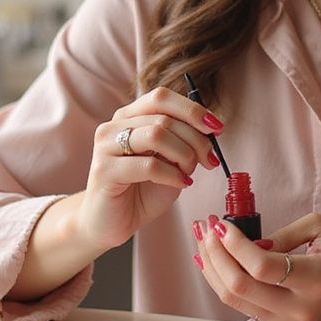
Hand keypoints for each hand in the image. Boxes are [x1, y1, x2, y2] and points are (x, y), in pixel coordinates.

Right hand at [77, 86, 222, 251]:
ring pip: (155, 135)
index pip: (161, 97)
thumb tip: (211, 126)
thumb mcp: (169, 160)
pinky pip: (148, 165)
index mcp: (129, 116)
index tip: (216, 127)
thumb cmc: (141, 190)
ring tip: (190, 172)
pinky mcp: (104, 171)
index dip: (192, 109)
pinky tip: (180, 183)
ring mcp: (105, 146)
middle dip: (195, 138)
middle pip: (163, 117)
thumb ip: (183, 140)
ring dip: (184, 153)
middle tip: (209, 159)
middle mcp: (114, 125)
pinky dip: (172, 174)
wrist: (110, 223)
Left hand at [192, 212, 320, 320]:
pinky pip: (245, 306)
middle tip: (204, 228)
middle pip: (240, 288)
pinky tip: (214, 262)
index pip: (262, 268)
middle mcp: (300, 308)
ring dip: (212, 269)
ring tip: (202, 240)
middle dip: (214, 255)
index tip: (220, 223)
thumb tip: (246, 244)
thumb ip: (281, 235)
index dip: (234, 245)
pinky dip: (224, 283)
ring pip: (235, 300)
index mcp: (315, 279)